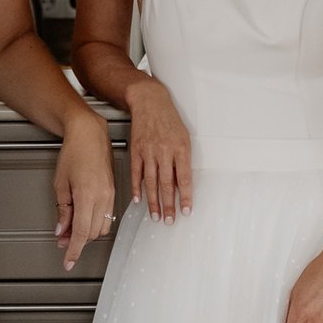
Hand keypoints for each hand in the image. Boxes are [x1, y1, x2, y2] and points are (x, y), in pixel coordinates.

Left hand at [53, 109, 116, 270]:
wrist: (90, 134)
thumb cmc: (74, 152)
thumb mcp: (60, 183)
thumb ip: (63, 210)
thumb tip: (62, 229)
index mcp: (88, 195)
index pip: (81, 233)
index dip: (74, 251)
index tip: (68, 262)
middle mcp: (103, 197)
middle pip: (92, 233)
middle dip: (77, 241)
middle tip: (61, 240)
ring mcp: (111, 195)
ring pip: (102, 227)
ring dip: (87, 233)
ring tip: (70, 229)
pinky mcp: (113, 192)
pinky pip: (107, 216)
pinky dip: (94, 223)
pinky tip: (83, 219)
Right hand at [127, 75, 192, 223]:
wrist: (150, 102)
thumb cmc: (170, 120)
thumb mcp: (184, 138)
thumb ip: (183, 161)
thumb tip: (183, 185)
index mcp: (181, 148)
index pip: (184, 178)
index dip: (185, 196)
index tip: (186, 211)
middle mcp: (164, 151)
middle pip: (167, 183)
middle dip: (169, 205)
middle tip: (169, 220)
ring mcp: (149, 151)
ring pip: (151, 182)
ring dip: (153, 201)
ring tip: (155, 215)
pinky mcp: (136, 150)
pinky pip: (136, 173)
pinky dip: (137, 188)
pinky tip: (138, 199)